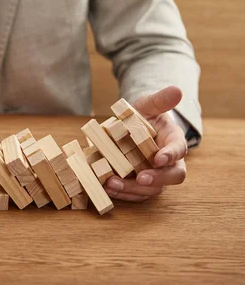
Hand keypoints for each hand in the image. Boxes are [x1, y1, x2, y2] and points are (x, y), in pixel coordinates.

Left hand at [104, 86, 187, 201]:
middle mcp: (168, 163)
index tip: (158, 158)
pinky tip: (106, 188)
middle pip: (171, 176)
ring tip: (112, 184)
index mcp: (174, 142)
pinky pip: (133, 193)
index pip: (179, 151)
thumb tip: (177, 90)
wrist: (128, 129)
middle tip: (141, 178)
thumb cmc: (142, 116)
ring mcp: (153, 175)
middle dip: (157, 179)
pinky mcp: (137, 184)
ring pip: (150, 189)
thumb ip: (160, 100)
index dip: (171, 155)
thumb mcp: (148, 105)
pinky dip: (121, 193)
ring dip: (132, 189)